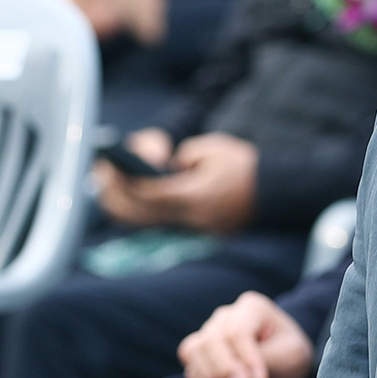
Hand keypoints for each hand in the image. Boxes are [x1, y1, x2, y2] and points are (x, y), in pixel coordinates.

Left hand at [96, 132, 257, 233]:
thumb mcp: (212, 148)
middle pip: (141, 214)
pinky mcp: (196, 229)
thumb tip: (164, 167)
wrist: (274, 192)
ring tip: (109, 184)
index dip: (125, 182)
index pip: (149, 193)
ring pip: (147, 222)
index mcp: (195, 195)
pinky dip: (142, 211)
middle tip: (102, 174)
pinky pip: (161, 222)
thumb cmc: (243, 165)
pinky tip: (132, 196)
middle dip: (116, 195)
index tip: (109, 167)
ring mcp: (193, 227)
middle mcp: (191, 216)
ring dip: (125, 205)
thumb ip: (183, 157)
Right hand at [180, 291, 315, 377]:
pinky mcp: (201, 353)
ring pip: (193, 351)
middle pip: (211, 340)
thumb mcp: (290, 355)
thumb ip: (264, 361)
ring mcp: (209, 332)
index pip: (238, 332)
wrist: (284, 364)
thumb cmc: (289, 354)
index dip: (246, 359)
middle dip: (225, 369)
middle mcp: (226, 316)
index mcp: (252, 308)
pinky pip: (190, 368)